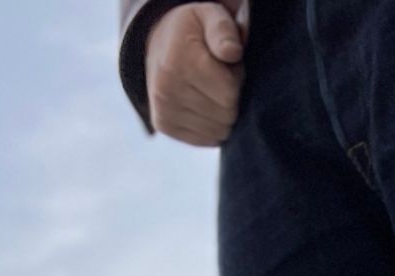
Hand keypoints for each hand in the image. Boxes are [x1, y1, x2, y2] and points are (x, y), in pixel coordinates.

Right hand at [147, 2, 248, 145]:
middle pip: (225, 115)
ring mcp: (163, 110)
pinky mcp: (163, 125)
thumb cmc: (194, 31)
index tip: (226, 65)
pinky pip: (206, 140)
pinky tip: (203, 105)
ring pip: (218, 132)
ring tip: (210, 90)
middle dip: (230, 98)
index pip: (229, 94)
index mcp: (180, 62)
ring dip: (222, 113)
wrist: (158, 44)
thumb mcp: (210, 16)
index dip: (236, 79)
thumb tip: (233, 52)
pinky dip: (212, 126)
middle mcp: (167, 89)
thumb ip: (224, 30)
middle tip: (218, 79)